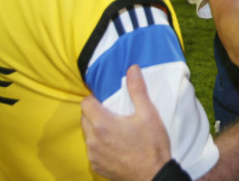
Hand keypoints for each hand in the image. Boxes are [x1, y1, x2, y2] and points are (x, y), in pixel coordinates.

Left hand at [81, 65, 169, 180]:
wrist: (153, 176)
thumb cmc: (152, 145)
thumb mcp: (148, 114)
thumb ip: (137, 90)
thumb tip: (131, 69)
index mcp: (103, 124)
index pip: (85, 103)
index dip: (95, 98)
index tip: (107, 99)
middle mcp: (93, 140)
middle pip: (85, 118)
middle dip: (95, 112)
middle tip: (114, 113)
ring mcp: (94, 156)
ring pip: (88, 135)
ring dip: (97, 129)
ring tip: (116, 129)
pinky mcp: (97, 167)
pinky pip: (93, 150)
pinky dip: (100, 145)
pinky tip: (117, 145)